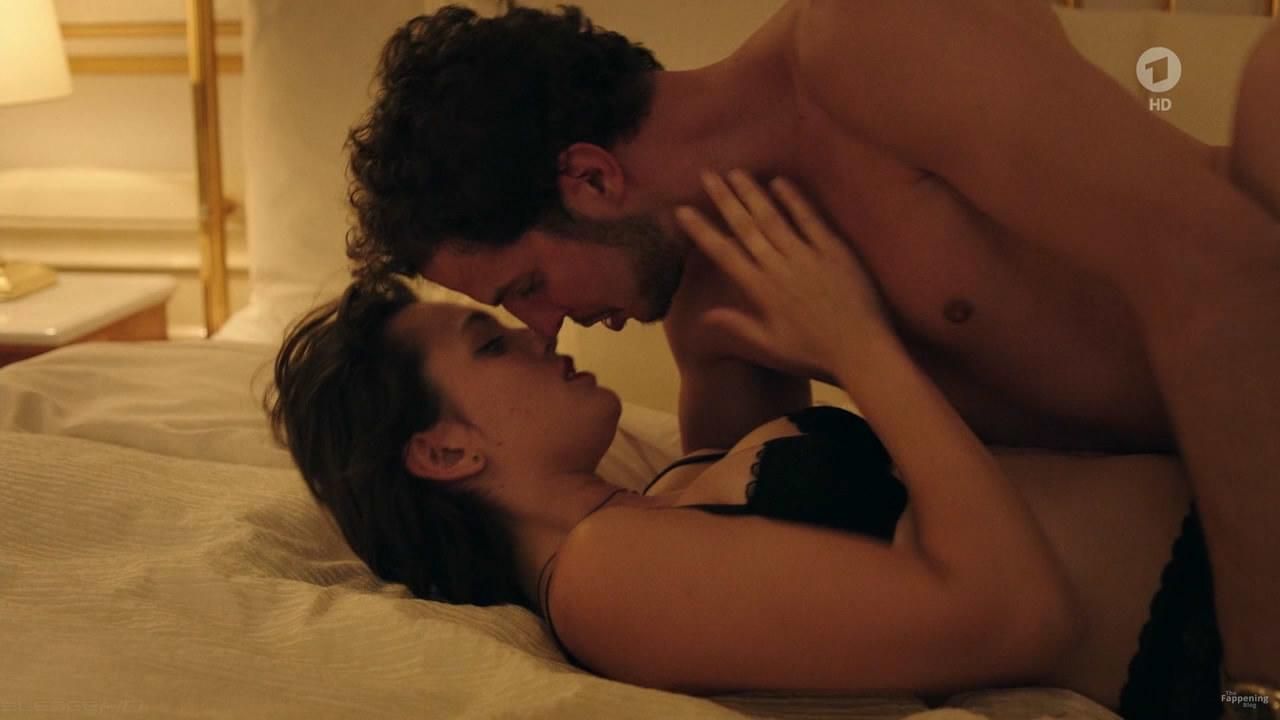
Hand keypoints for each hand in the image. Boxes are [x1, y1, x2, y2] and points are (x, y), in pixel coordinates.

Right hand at [675, 170, 889, 377]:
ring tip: (735, 172)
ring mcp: (807, 256)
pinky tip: (779, 181)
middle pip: (745, 226)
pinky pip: (811, 219)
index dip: (701, 230)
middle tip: (707, 174)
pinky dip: (794, 199)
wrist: (860, 351)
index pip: (724, 253)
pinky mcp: (834, 251)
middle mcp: (779, 267)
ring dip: (752, 193)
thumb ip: (737, 326)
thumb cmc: (813, 355)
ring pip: (773, 217)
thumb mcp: (770, 347)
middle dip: (724, 199)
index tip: (682, 210)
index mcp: (761, 290)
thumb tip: (704, 315)